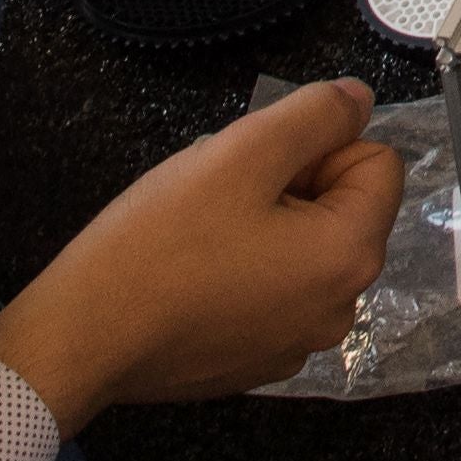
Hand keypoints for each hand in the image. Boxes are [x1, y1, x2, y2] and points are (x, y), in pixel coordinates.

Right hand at [0, 77, 406, 426]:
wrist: (81, 339)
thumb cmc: (158, 245)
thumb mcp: (239, 154)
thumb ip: (314, 116)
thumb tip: (360, 99)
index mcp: (351, 257)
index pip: (378, 163)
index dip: (320, 147)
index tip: (258, 165)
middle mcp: (340, 309)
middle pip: (345, 206)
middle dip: (293, 186)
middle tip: (223, 195)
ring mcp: (298, 343)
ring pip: (304, 246)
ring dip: (266, 225)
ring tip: (203, 233)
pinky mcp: (258, 360)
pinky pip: (274, 290)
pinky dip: (245, 270)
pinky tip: (195, 273)